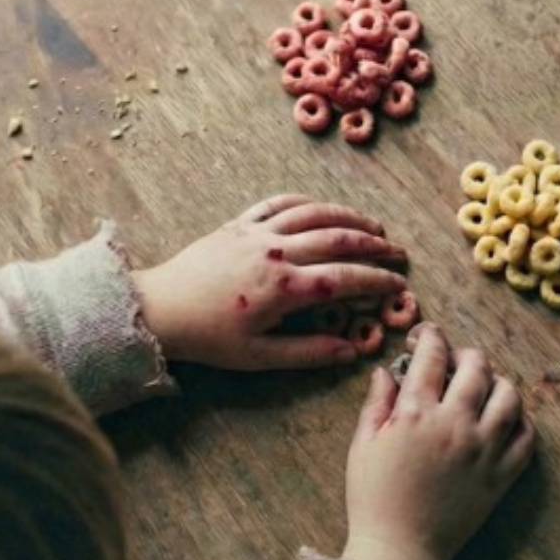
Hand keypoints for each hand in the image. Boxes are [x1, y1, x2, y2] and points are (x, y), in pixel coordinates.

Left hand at [133, 194, 408, 370]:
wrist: (161, 309)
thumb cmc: (209, 338)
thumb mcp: (259, 357)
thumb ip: (308, 352)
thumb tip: (350, 350)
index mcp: (284, 288)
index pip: (345, 278)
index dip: (377, 280)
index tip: (399, 284)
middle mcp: (276, 252)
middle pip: (338, 239)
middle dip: (374, 245)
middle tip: (397, 252)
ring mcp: (257, 233)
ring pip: (314, 213)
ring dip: (348, 217)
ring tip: (372, 226)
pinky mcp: (239, 223)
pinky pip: (280, 203)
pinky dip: (307, 202)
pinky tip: (323, 208)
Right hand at [343, 325, 535, 559]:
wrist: (401, 549)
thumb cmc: (373, 498)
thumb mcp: (363, 446)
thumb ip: (377, 403)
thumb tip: (385, 371)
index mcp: (416, 413)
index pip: (432, 355)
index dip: (430, 337)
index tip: (427, 337)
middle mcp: (455, 424)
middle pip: (476, 366)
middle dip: (465, 355)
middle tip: (456, 361)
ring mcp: (484, 449)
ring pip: (509, 395)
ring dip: (497, 383)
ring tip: (484, 389)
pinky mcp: (502, 475)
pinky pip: (527, 437)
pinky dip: (520, 422)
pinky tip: (504, 421)